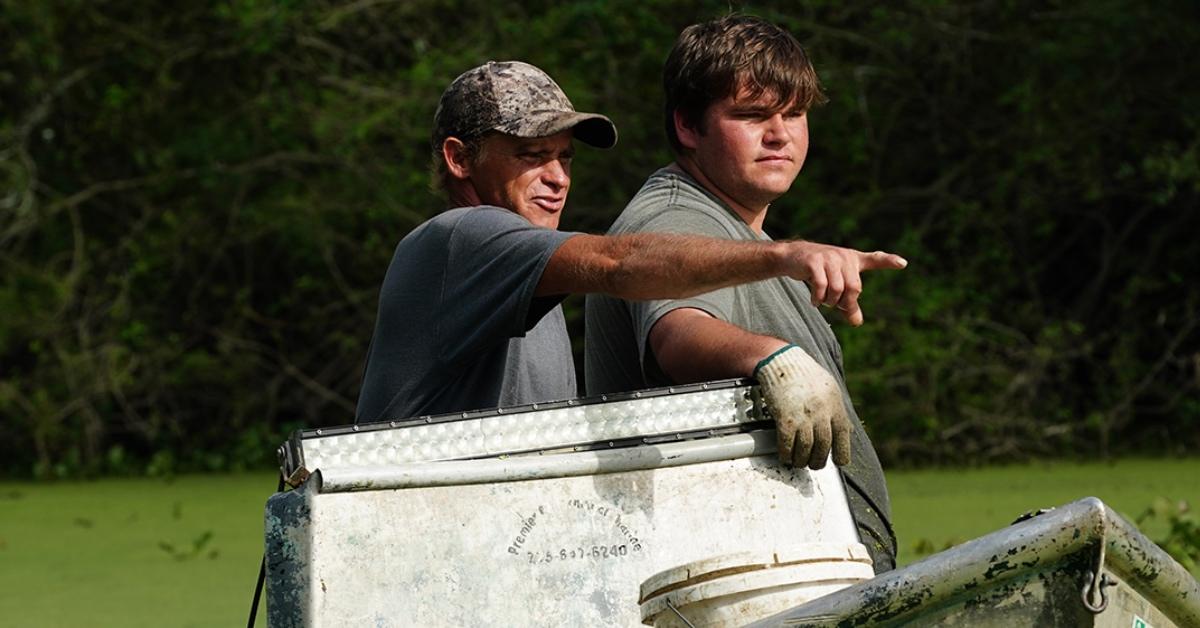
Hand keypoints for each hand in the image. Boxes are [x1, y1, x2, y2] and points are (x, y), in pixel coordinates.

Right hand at [754, 345, 851, 469]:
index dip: (842, 453)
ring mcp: (803, 416)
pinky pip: (787, 444)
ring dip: (802, 460)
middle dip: (819, 460)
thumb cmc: (804, 374)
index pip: (843, 435)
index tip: (839, 461)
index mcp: (835, 405)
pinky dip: (786, 454)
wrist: (781, 361)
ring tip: (798, 462)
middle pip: (824, 446)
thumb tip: (844, 430)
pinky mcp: (785, 418)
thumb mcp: (829, 388)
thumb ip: (835, 409)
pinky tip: (785, 455)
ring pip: (806, 449)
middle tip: (814, 464)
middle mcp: (821, 412)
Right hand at [783, 241, 906, 325]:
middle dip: (845, 303)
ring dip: (829, 302)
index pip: (875, 259)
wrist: (791, 257)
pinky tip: (814, 301)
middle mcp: (844, 256)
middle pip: (854, 288)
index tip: (903, 264)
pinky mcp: (814, 262)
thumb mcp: (836, 286)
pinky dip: (818, 299)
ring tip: (822, 301)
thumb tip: (857, 323)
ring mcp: (829, 258)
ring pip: (837, 289)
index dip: (889, 261)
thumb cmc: (818, 272)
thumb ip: (848, 303)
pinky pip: (821, 287)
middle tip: (835, 306)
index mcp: (853, 260)